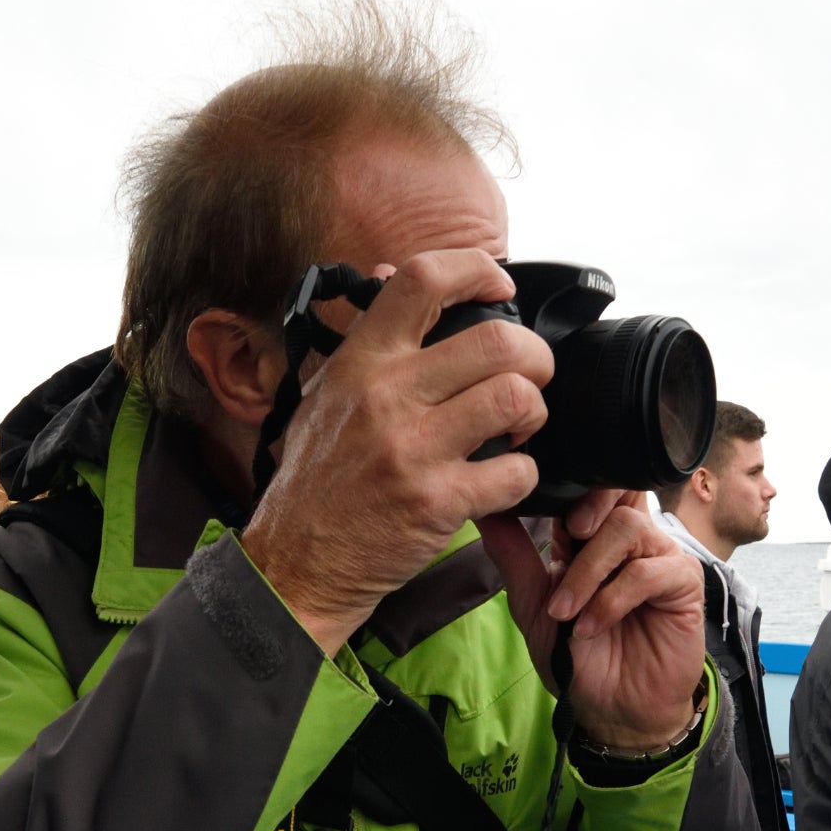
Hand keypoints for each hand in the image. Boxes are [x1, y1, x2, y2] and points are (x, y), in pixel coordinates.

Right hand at [240, 250, 551, 655]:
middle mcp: (385, 396)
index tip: (498, 286)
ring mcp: (412, 450)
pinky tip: (502, 478)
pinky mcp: (436, 503)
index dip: (476, 269)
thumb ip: (362, 337)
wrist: (295, 562)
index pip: (423, 279)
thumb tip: (388, 271)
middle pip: (496, 341)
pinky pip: (516, 472)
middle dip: (534, 356)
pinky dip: (523, 475)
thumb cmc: (315, 478)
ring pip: (515, 398)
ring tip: (519, 426)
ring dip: (535, 412)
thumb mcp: (323, 393)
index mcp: (360, 361)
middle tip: (530, 376)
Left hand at [477, 494, 705, 749]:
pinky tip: (592, 626)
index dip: (566, 488)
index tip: (534, 503)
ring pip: (627, 528)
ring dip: (588, 572)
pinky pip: (648, 572)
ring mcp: (659, 557)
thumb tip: (485, 511)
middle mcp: (629, 540)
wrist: (611, 710)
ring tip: (566, 612)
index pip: (587, 487)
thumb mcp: (532, 606)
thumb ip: (513, 556)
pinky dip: (612, 599)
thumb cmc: (575, 658)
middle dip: (587, 506)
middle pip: (618, 489)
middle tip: (566, 536)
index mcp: (592, 537)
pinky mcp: (683, 582)